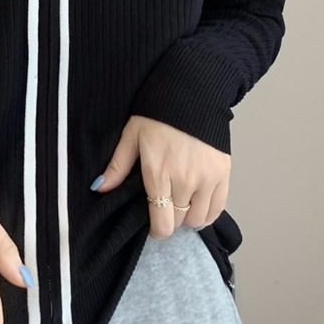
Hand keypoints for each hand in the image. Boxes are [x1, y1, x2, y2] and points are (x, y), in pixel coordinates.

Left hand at [91, 115, 230, 238]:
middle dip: (170, 220)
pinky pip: (218, 207)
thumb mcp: (131, 136)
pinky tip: (199, 207)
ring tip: (181, 206)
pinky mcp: (224, 173)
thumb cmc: (158, 114)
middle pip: (179, 222)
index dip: (157, 231)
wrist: (192, 92)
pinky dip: (208, 212)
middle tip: (165, 209)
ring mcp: (207, 178)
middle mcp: (185, 180)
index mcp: (159, 173)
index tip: (154, 227)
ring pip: (199, 218)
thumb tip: (100, 188)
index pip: (162, 222)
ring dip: (189, 217)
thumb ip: (117, 166)